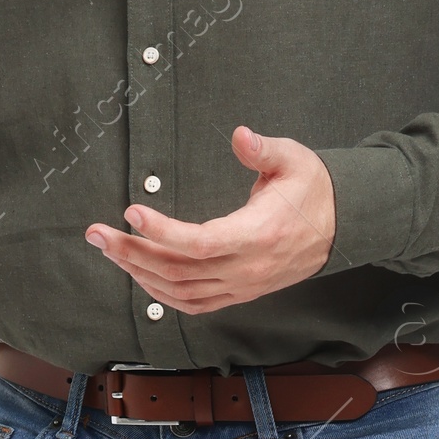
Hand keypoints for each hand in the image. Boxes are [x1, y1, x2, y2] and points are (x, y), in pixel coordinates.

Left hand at [85, 125, 335, 314]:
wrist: (341, 227)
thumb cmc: (313, 189)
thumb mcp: (294, 159)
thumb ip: (264, 149)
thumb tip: (240, 135)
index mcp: (258, 235)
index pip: (201, 243)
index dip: (162, 232)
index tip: (132, 211)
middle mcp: (247, 269)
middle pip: (178, 271)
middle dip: (131, 253)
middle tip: (97, 234)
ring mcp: (243, 287)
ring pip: (180, 292)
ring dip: (139, 274)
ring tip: (110, 249)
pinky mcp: (240, 294)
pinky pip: (194, 304)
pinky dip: (161, 294)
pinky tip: (139, 275)